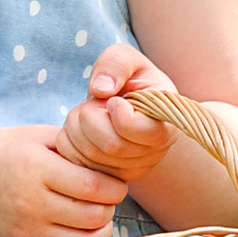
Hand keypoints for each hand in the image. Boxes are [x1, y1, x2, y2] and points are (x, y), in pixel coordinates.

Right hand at [0, 119, 121, 236]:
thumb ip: (76, 146)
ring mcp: (24, 232)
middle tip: (108, 200)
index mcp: (35, 169)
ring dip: (100, 232)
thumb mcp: (39, 137)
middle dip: (110, 208)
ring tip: (97, 218)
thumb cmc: (6, 152)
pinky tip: (78, 234)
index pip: (94, 186)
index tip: (117, 183)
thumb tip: (115, 162)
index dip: (116, 187)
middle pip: (94, 217)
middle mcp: (30, 203)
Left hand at [55, 46, 176, 223]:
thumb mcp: (126, 58)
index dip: (117, 113)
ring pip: (90, 156)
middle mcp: (155, 152)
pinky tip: (80, 131)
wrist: (127, 106)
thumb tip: (101, 90)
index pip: (137, 130)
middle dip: (90, 117)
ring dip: (77, 128)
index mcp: (167, 122)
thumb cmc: (129, 79)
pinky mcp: (110, 178)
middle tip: (94, 104)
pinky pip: (77, 164)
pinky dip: (70, 143)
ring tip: (88, 114)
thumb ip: (116, 64)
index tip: (114, 100)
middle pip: (111, 145)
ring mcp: (133, 170)